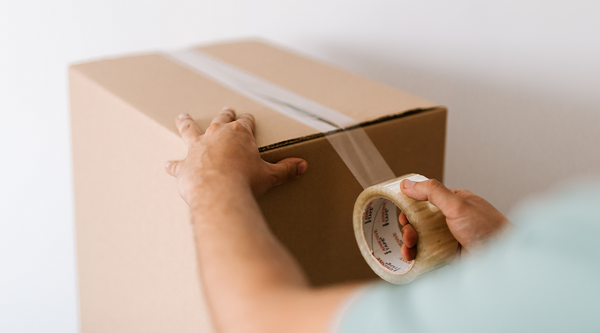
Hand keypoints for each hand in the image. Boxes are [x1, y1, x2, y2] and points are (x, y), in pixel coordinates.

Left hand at [165, 108, 307, 204]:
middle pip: (220, 120)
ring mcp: (198, 148)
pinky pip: (177, 164)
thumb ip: (285, 169)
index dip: (248, 121)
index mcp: (240, 134)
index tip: (249, 119)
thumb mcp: (270, 175)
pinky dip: (173, 165)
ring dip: (186, 123)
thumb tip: (303, 166)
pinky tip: (168, 165)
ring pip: (190, 130)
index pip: (246, 122)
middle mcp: (217, 135)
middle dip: (224, 115)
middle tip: (225, 110)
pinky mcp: (185, 165)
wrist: (220, 193)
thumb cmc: (246, 182)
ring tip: (182, 117)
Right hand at [399, 178, 509, 259]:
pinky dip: (416, 255)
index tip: (402, 214)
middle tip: (408, 234)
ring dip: (409, 242)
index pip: (424, 199)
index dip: (409, 206)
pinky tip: (412, 257)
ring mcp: (448, 237)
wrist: (503, 260)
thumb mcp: (458, 204)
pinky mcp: (448, 254)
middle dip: (408, 227)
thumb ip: (432, 192)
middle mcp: (450, 219)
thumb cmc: (489, 230)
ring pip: (420, 237)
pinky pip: (426, 253)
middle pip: (419, 220)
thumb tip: (408, 184)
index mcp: (453, 202)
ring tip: (409, 247)